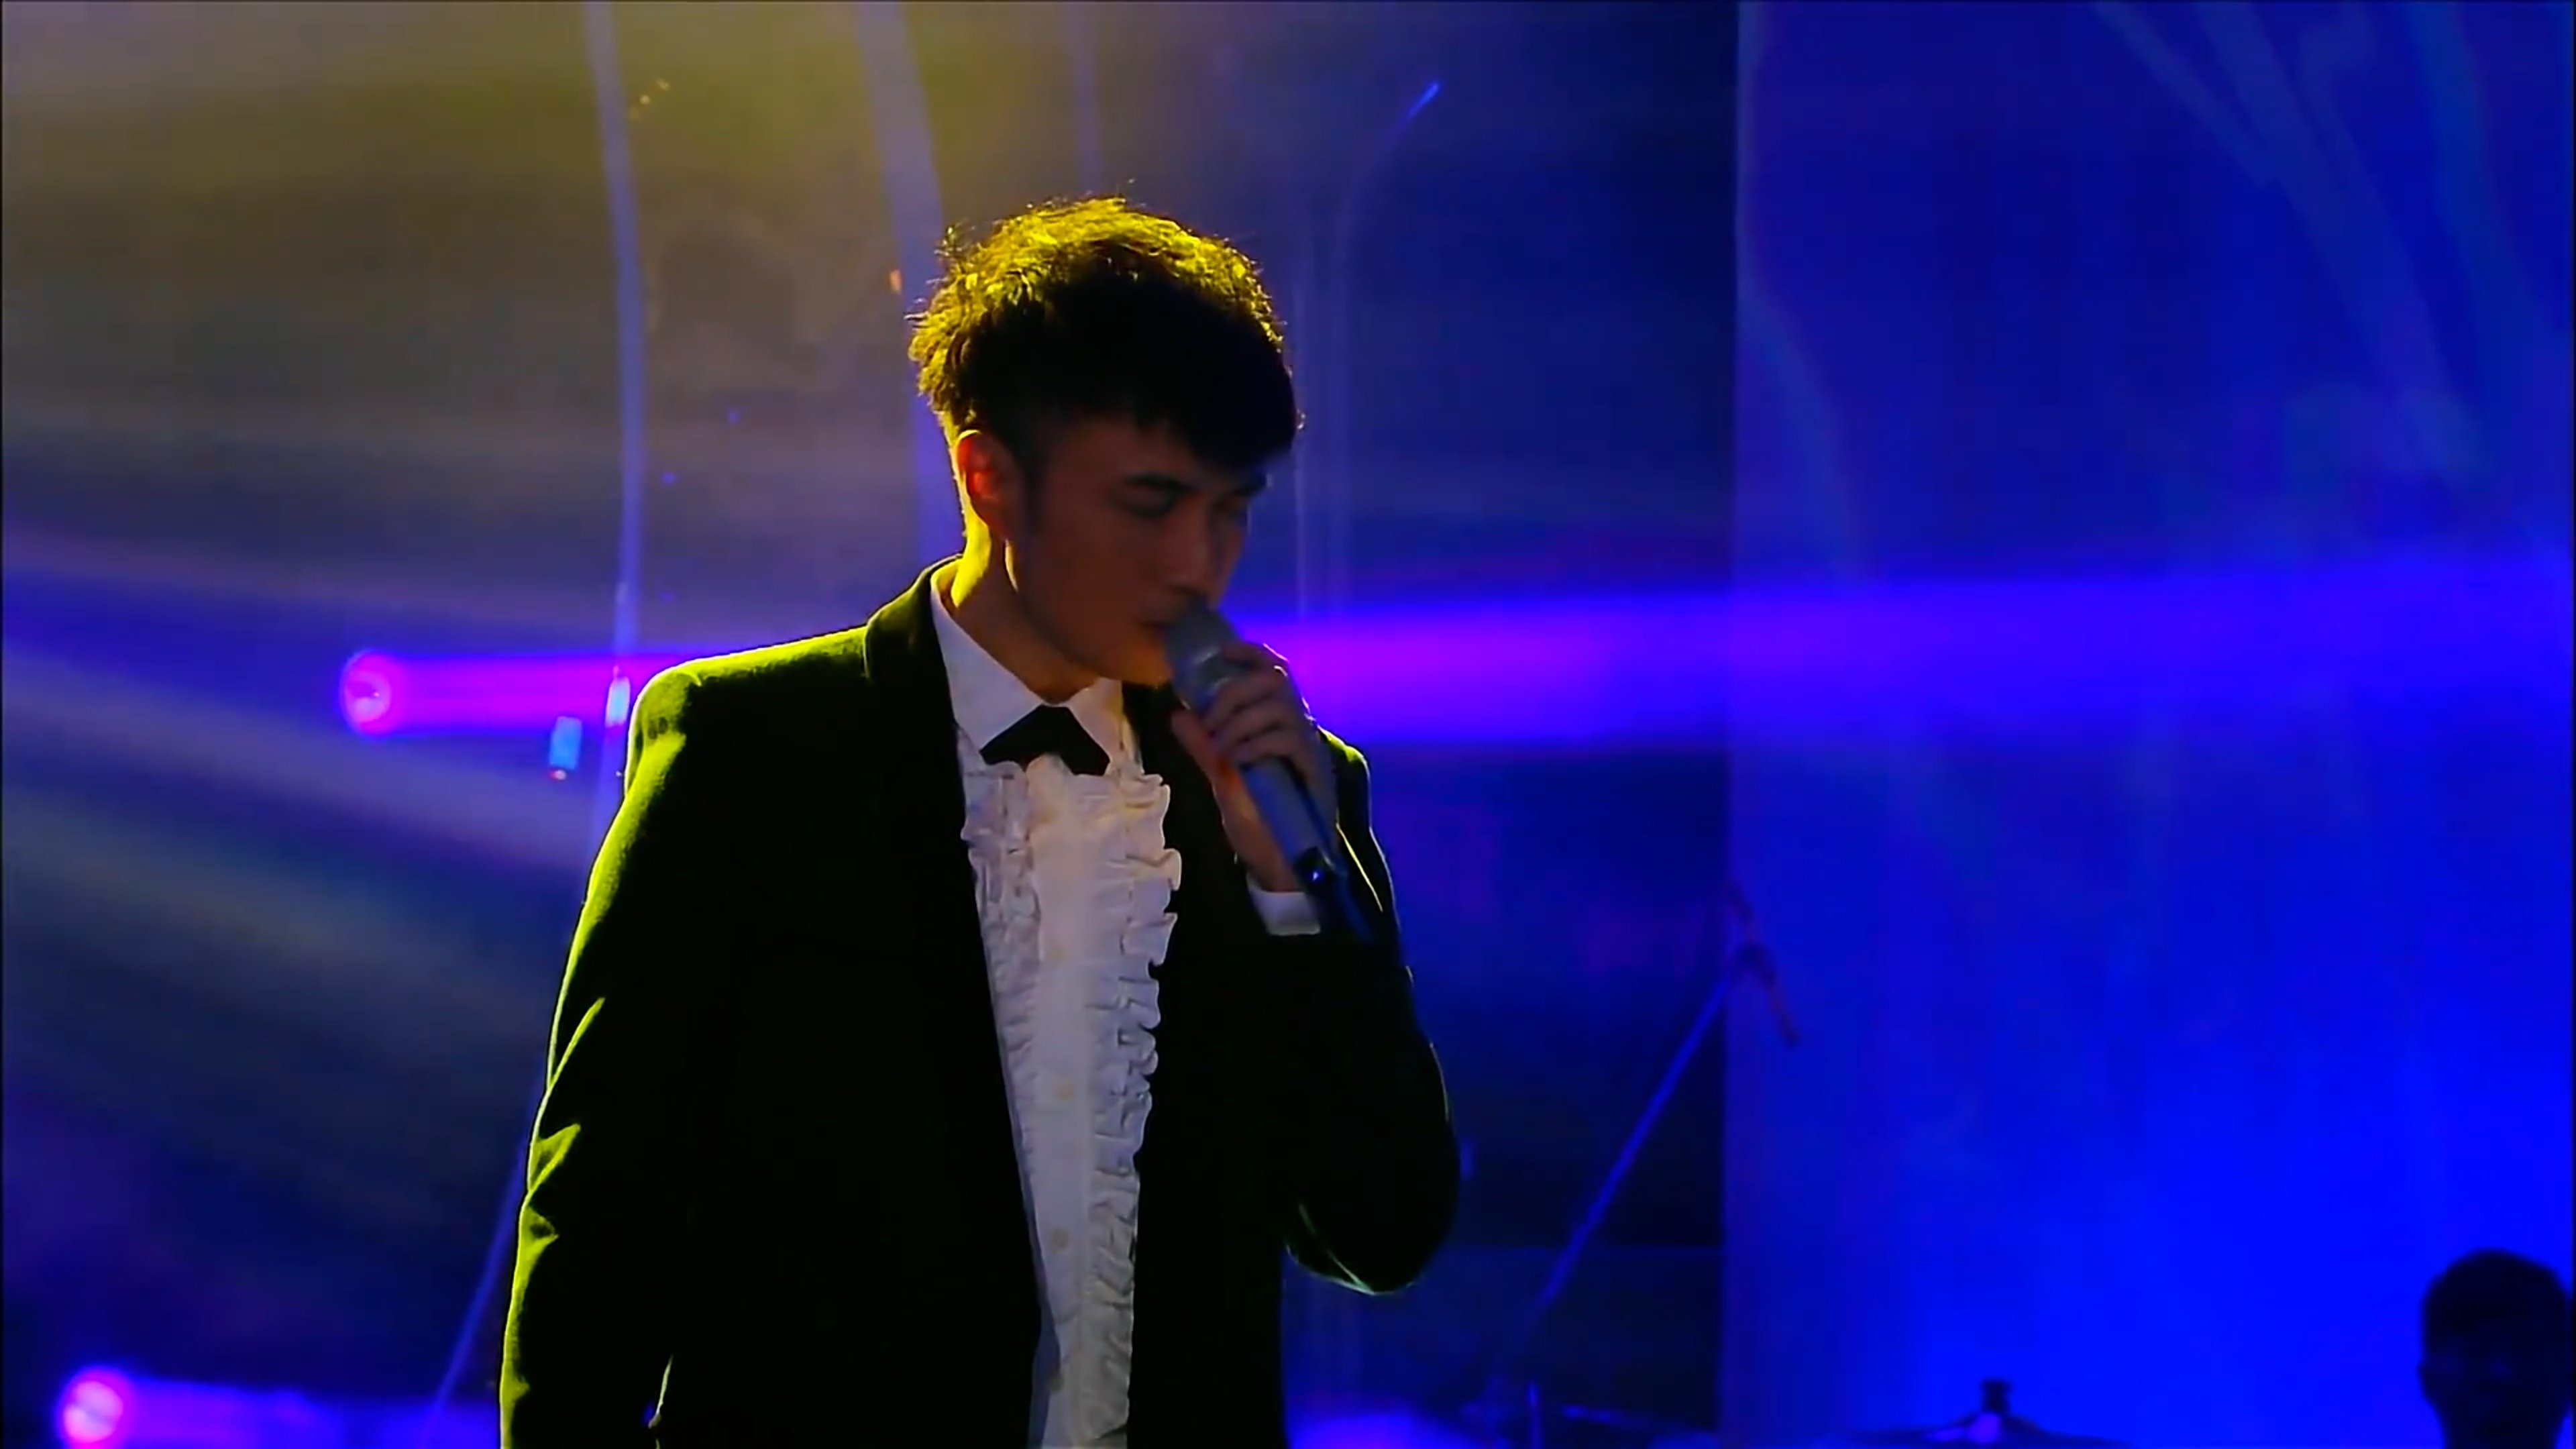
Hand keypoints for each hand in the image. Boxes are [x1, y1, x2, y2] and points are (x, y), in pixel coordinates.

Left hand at [1169, 641, 1336, 893]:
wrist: (1282, 862)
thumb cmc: (1258, 819)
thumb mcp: (1223, 778)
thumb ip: (1204, 747)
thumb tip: (1179, 714)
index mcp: (1278, 722)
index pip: (1273, 669)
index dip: (1250, 653)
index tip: (1221, 653)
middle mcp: (1298, 726)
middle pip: (1276, 677)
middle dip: (1234, 691)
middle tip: (1210, 720)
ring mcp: (1308, 746)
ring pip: (1278, 705)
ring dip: (1240, 721)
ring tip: (1222, 749)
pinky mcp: (1314, 769)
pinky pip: (1285, 738)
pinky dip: (1254, 744)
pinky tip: (1239, 762)